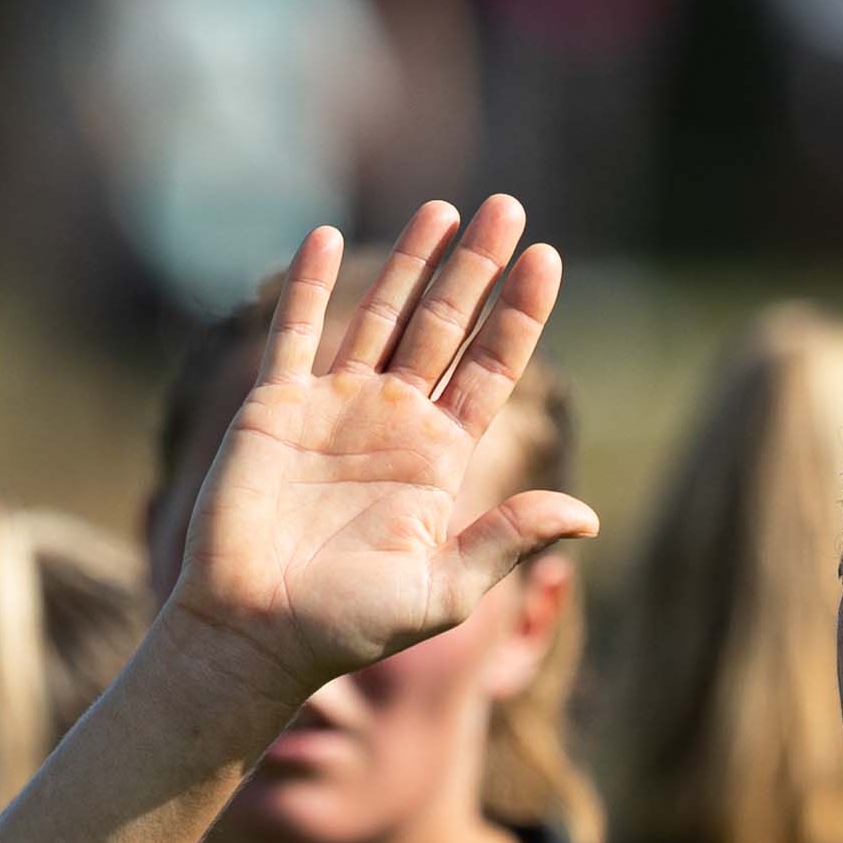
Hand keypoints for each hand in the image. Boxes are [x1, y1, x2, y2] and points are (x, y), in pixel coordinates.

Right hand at [165, 199, 597, 704]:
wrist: (255, 635)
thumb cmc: (349, 627)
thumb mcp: (444, 589)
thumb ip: (509, 540)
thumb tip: (588, 515)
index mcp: (440, 461)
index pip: (490, 370)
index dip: (518, 315)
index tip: (547, 259)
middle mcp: (393, 424)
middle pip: (445, 327)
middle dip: (477, 268)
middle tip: (508, 207)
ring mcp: (334, 410)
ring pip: (380, 316)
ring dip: (410, 262)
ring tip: (443, 208)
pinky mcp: (274, 407)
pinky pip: (295, 332)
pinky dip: (307, 285)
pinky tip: (323, 235)